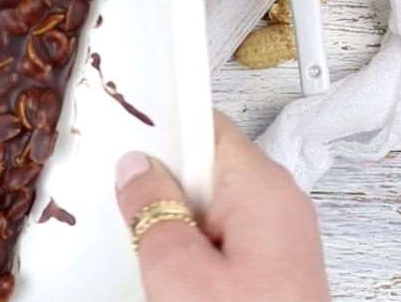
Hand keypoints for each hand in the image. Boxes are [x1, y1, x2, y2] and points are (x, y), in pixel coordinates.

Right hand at [115, 111, 328, 301]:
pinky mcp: (269, 276)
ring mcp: (276, 243)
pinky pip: (219, 243)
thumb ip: (152, 210)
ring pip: (209, 209)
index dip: (161, 124)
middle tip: (124, 205)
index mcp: (263, 189)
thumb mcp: (178, 273)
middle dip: (161, 183)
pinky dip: (188, 252)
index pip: (206, 124)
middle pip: (206, 167)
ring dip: (171, 224)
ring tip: (146, 252)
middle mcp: (278, 207)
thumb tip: (136, 170)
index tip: (121, 129)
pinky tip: (168, 277)